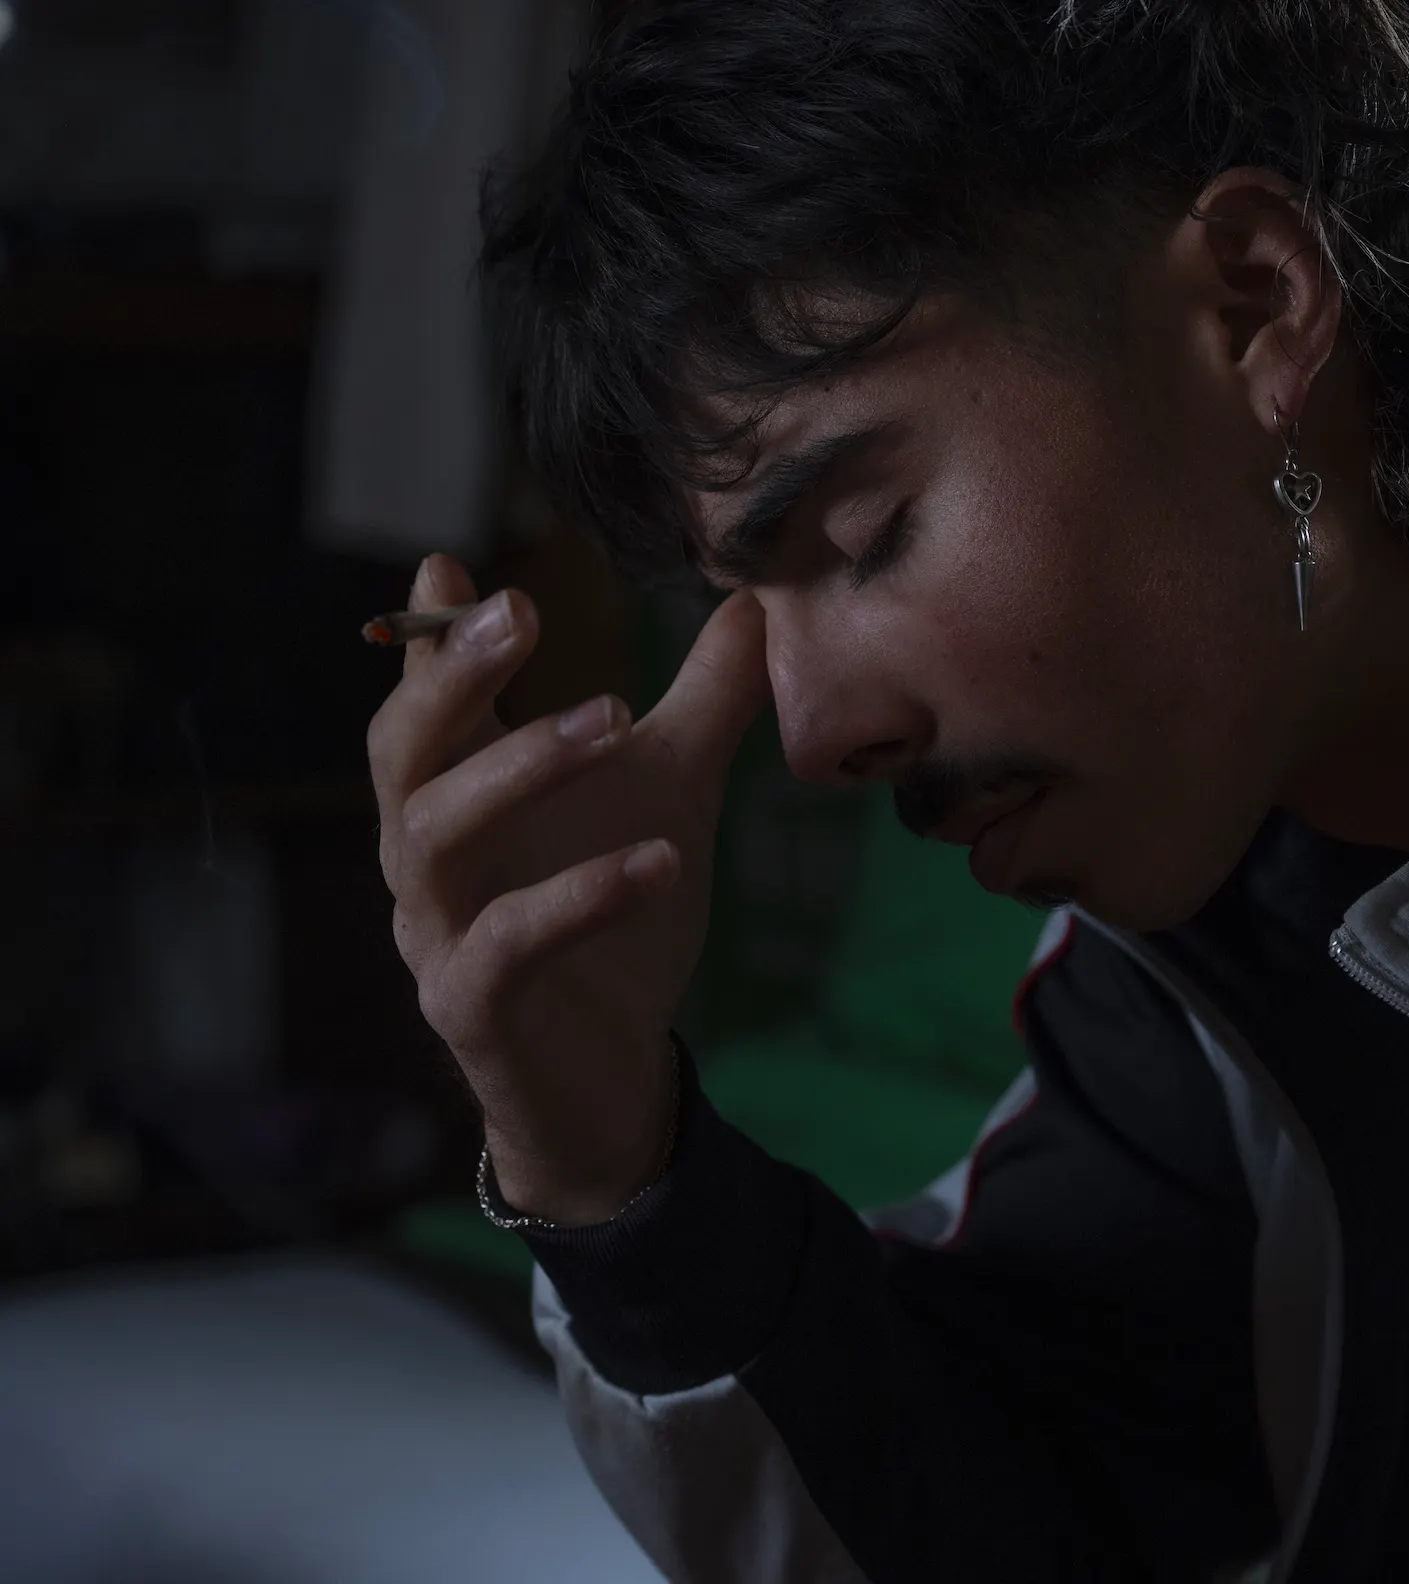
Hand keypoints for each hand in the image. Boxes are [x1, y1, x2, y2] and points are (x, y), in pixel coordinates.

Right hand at [369, 554, 768, 1223]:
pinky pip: (505, 945)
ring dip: (518, 770)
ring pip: (435, 839)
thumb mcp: (673, 794)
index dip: (431, 641)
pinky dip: (577, 897)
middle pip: (404, 755)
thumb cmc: (622, 920)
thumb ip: (702, 704)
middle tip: (522, 612)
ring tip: (613, 719)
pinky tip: (658, 858)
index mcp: (463, 799)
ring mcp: (438, 938)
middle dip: (453, 679)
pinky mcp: (471, 1012)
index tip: (453, 567)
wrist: (620, 1075)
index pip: (427, 707)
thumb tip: (757, 603)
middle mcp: (430, 861)